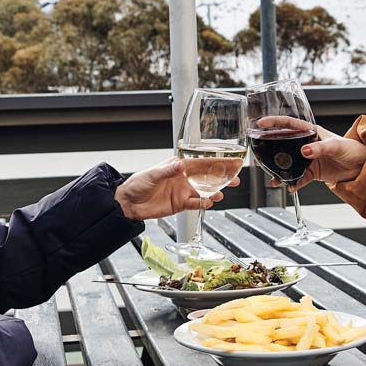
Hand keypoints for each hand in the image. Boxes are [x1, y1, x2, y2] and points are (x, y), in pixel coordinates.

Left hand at [114, 158, 234, 220]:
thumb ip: (167, 171)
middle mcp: (184, 178)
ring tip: (221, 194)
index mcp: (178, 166)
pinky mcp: (181, 204)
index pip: (201, 162)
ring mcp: (183, 191)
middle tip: (236, 179)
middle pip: (208, 177)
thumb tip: (180, 165)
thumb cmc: (137, 184)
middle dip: (223, 177)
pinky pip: (196, 204)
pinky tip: (208, 203)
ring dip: (214, 192)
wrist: (129, 204)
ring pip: (204, 191)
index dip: (217, 162)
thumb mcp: (152, 175)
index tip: (230, 161)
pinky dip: (203, 204)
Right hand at [254, 115, 365, 190]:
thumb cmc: (353, 149)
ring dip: (280, 170)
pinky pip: (299, 178)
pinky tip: (289, 187)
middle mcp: (307, 144)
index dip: (274, 123)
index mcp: (311, 131)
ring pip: (289, 163)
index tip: (261, 123)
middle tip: (260, 157)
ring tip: (272, 177)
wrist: (362, 167)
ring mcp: (308, 158)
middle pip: (284, 145)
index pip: (289, 124)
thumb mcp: (336, 146)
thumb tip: (304, 151)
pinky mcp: (312, 172)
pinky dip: (293, 183)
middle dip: (271, 150)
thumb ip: (320, 148)